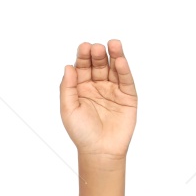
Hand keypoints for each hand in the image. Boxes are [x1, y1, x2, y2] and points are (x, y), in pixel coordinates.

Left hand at [59, 40, 136, 159]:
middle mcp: (97, 85)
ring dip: (114, 56)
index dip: (83, 57)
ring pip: (113, 69)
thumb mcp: (68, 110)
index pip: (82, 67)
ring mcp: (113, 89)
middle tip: (96, 48)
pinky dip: (123, 70)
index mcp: (80, 87)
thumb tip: (68, 67)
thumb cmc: (81, 132)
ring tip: (113, 44)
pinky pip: (125, 80)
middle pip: (98, 65)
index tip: (84, 47)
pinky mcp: (127, 96)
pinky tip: (120, 61)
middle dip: (97, 55)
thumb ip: (67, 88)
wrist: (100, 150)